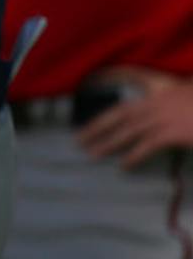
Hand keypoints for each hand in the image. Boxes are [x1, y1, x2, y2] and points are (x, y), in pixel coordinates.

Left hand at [78, 75, 192, 167]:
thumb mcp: (181, 94)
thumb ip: (167, 103)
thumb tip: (153, 122)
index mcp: (159, 93)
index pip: (124, 106)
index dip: (104, 116)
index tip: (85, 126)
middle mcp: (157, 103)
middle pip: (119, 115)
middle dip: (97, 127)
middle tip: (78, 141)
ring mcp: (165, 117)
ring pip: (129, 130)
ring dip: (108, 142)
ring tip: (92, 154)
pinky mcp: (174, 132)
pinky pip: (148, 144)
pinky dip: (134, 155)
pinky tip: (124, 165)